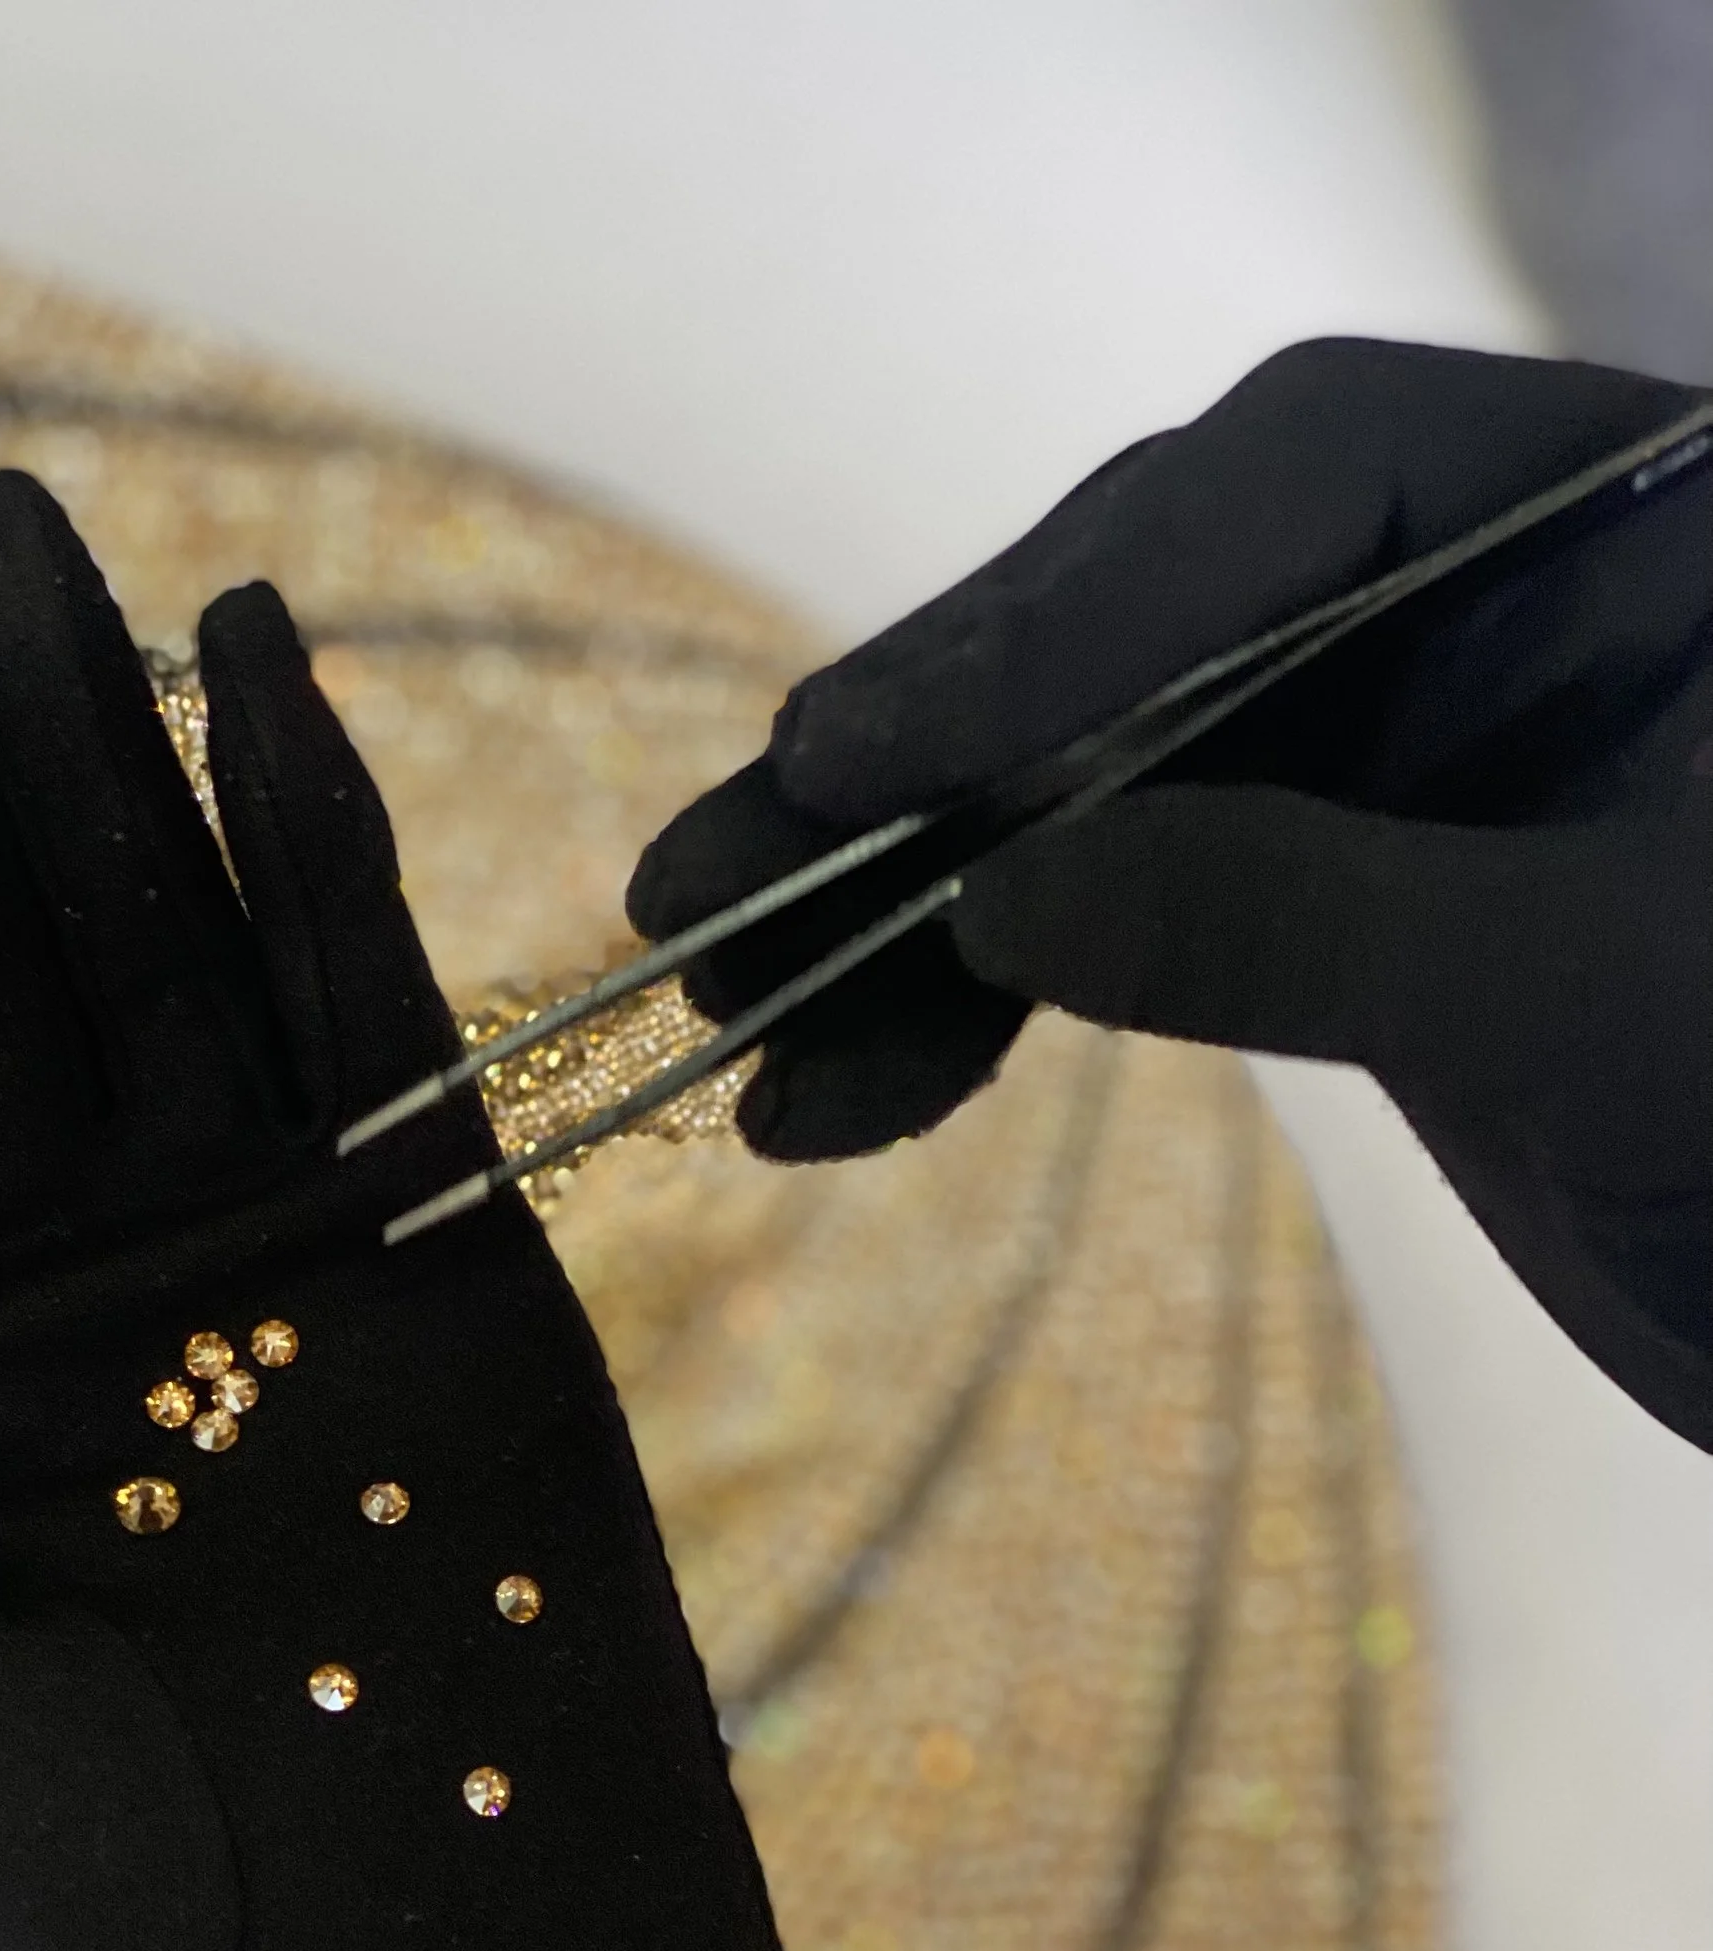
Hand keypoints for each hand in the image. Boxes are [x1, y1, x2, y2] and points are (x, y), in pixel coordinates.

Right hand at [629, 338, 1712, 1450]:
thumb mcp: (1600, 994)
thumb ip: (1309, 918)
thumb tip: (1003, 901)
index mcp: (1614, 515)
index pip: (1295, 481)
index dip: (1059, 608)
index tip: (868, 754)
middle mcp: (1482, 603)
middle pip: (1137, 629)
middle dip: (921, 778)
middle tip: (706, 882)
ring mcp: (1388, 760)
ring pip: (1089, 798)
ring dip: (898, 924)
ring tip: (724, 1026)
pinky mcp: (1327, 914)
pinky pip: (1113, 931)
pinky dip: (981, 1018)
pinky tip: (844, 1101)